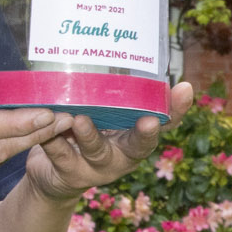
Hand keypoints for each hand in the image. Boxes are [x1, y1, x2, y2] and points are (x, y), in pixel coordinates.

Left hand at [22, 82, 197, 204]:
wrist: (53, 176)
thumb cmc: (86, 135)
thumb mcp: (105, 118)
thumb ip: (118, 97)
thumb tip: (132, 55)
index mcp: (134, 138)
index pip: (164, 124)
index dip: (176, 109)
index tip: (184, 89)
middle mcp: (122, 155)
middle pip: (139, 146)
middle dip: (145, 134)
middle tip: (148, 120)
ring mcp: (96, 167)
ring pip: (97, 151)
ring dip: (90, 136)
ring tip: (81, 120)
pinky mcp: (69, 173)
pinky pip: (60, 155)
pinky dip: (53, 140)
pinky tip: (47, 125)